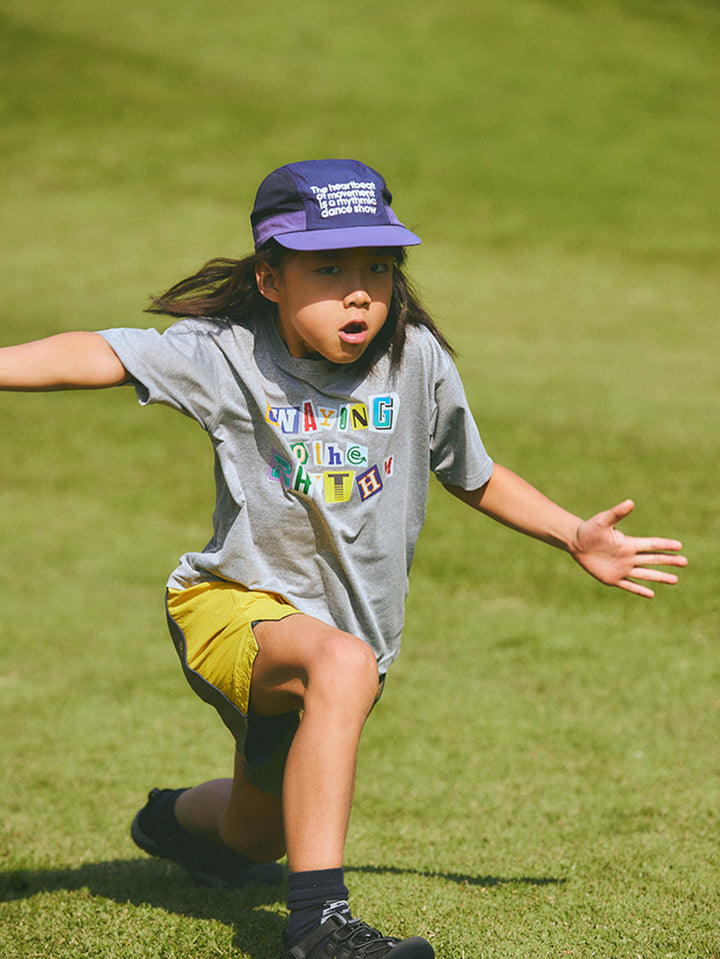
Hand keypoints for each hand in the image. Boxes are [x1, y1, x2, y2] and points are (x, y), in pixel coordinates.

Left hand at [569, 499, 686, 597]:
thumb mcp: (603, 520)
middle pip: (653, 560)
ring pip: (645, 574)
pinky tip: (652, 594)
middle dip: (668, 561)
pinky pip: (629, 586)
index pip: (651, 545)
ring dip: (660, 577)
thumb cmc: (590, 529)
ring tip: (675, 580)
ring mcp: (622, 568)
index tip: (679, 546)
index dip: (664, 545)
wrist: (576, 542)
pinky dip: (640, 590)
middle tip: (685, 562)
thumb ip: (617, 513)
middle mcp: (629, 557)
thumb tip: (630, 502)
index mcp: (629, 543)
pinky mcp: (612, 578)